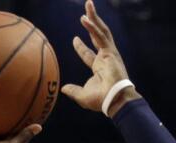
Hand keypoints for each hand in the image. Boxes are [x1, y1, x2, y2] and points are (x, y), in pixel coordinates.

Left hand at [60, 0, 138, 116]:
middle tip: (86, 10)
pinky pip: (100, 36)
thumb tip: (63, 88)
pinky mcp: (111, 52)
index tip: (75, 39)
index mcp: (99, 67)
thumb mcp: (82, 95)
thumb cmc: (101, 100)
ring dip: (94, 17)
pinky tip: (84, 18)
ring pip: (101, 31)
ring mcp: (109, 53)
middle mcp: (105, 57)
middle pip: (97, 36)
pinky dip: (92, 27)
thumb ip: (73, 91)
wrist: (113, 100)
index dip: (81, 47)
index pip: (88, 53)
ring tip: (88, 4)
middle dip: (92, 23)